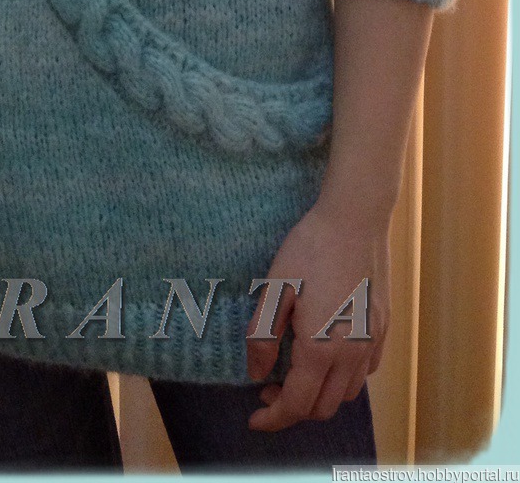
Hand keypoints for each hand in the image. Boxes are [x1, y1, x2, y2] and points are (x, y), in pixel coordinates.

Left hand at [245, 198, 391, 431]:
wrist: (355, 218)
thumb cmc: (311, 248)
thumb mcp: (275, 288)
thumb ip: (263, 336)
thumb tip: (258, 374)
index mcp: (321, 347)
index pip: (297, 405)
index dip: (273, 418)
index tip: (254, 418)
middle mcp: (352, 353)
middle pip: (323, 408)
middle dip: (293, 409)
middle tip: (268, 389)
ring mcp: (373, 341)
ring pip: (347, 394)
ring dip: (319, 396)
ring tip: (295, 373)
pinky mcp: (384, 327)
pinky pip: (365, 372)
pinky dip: (343, 379)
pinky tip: (327, 357)